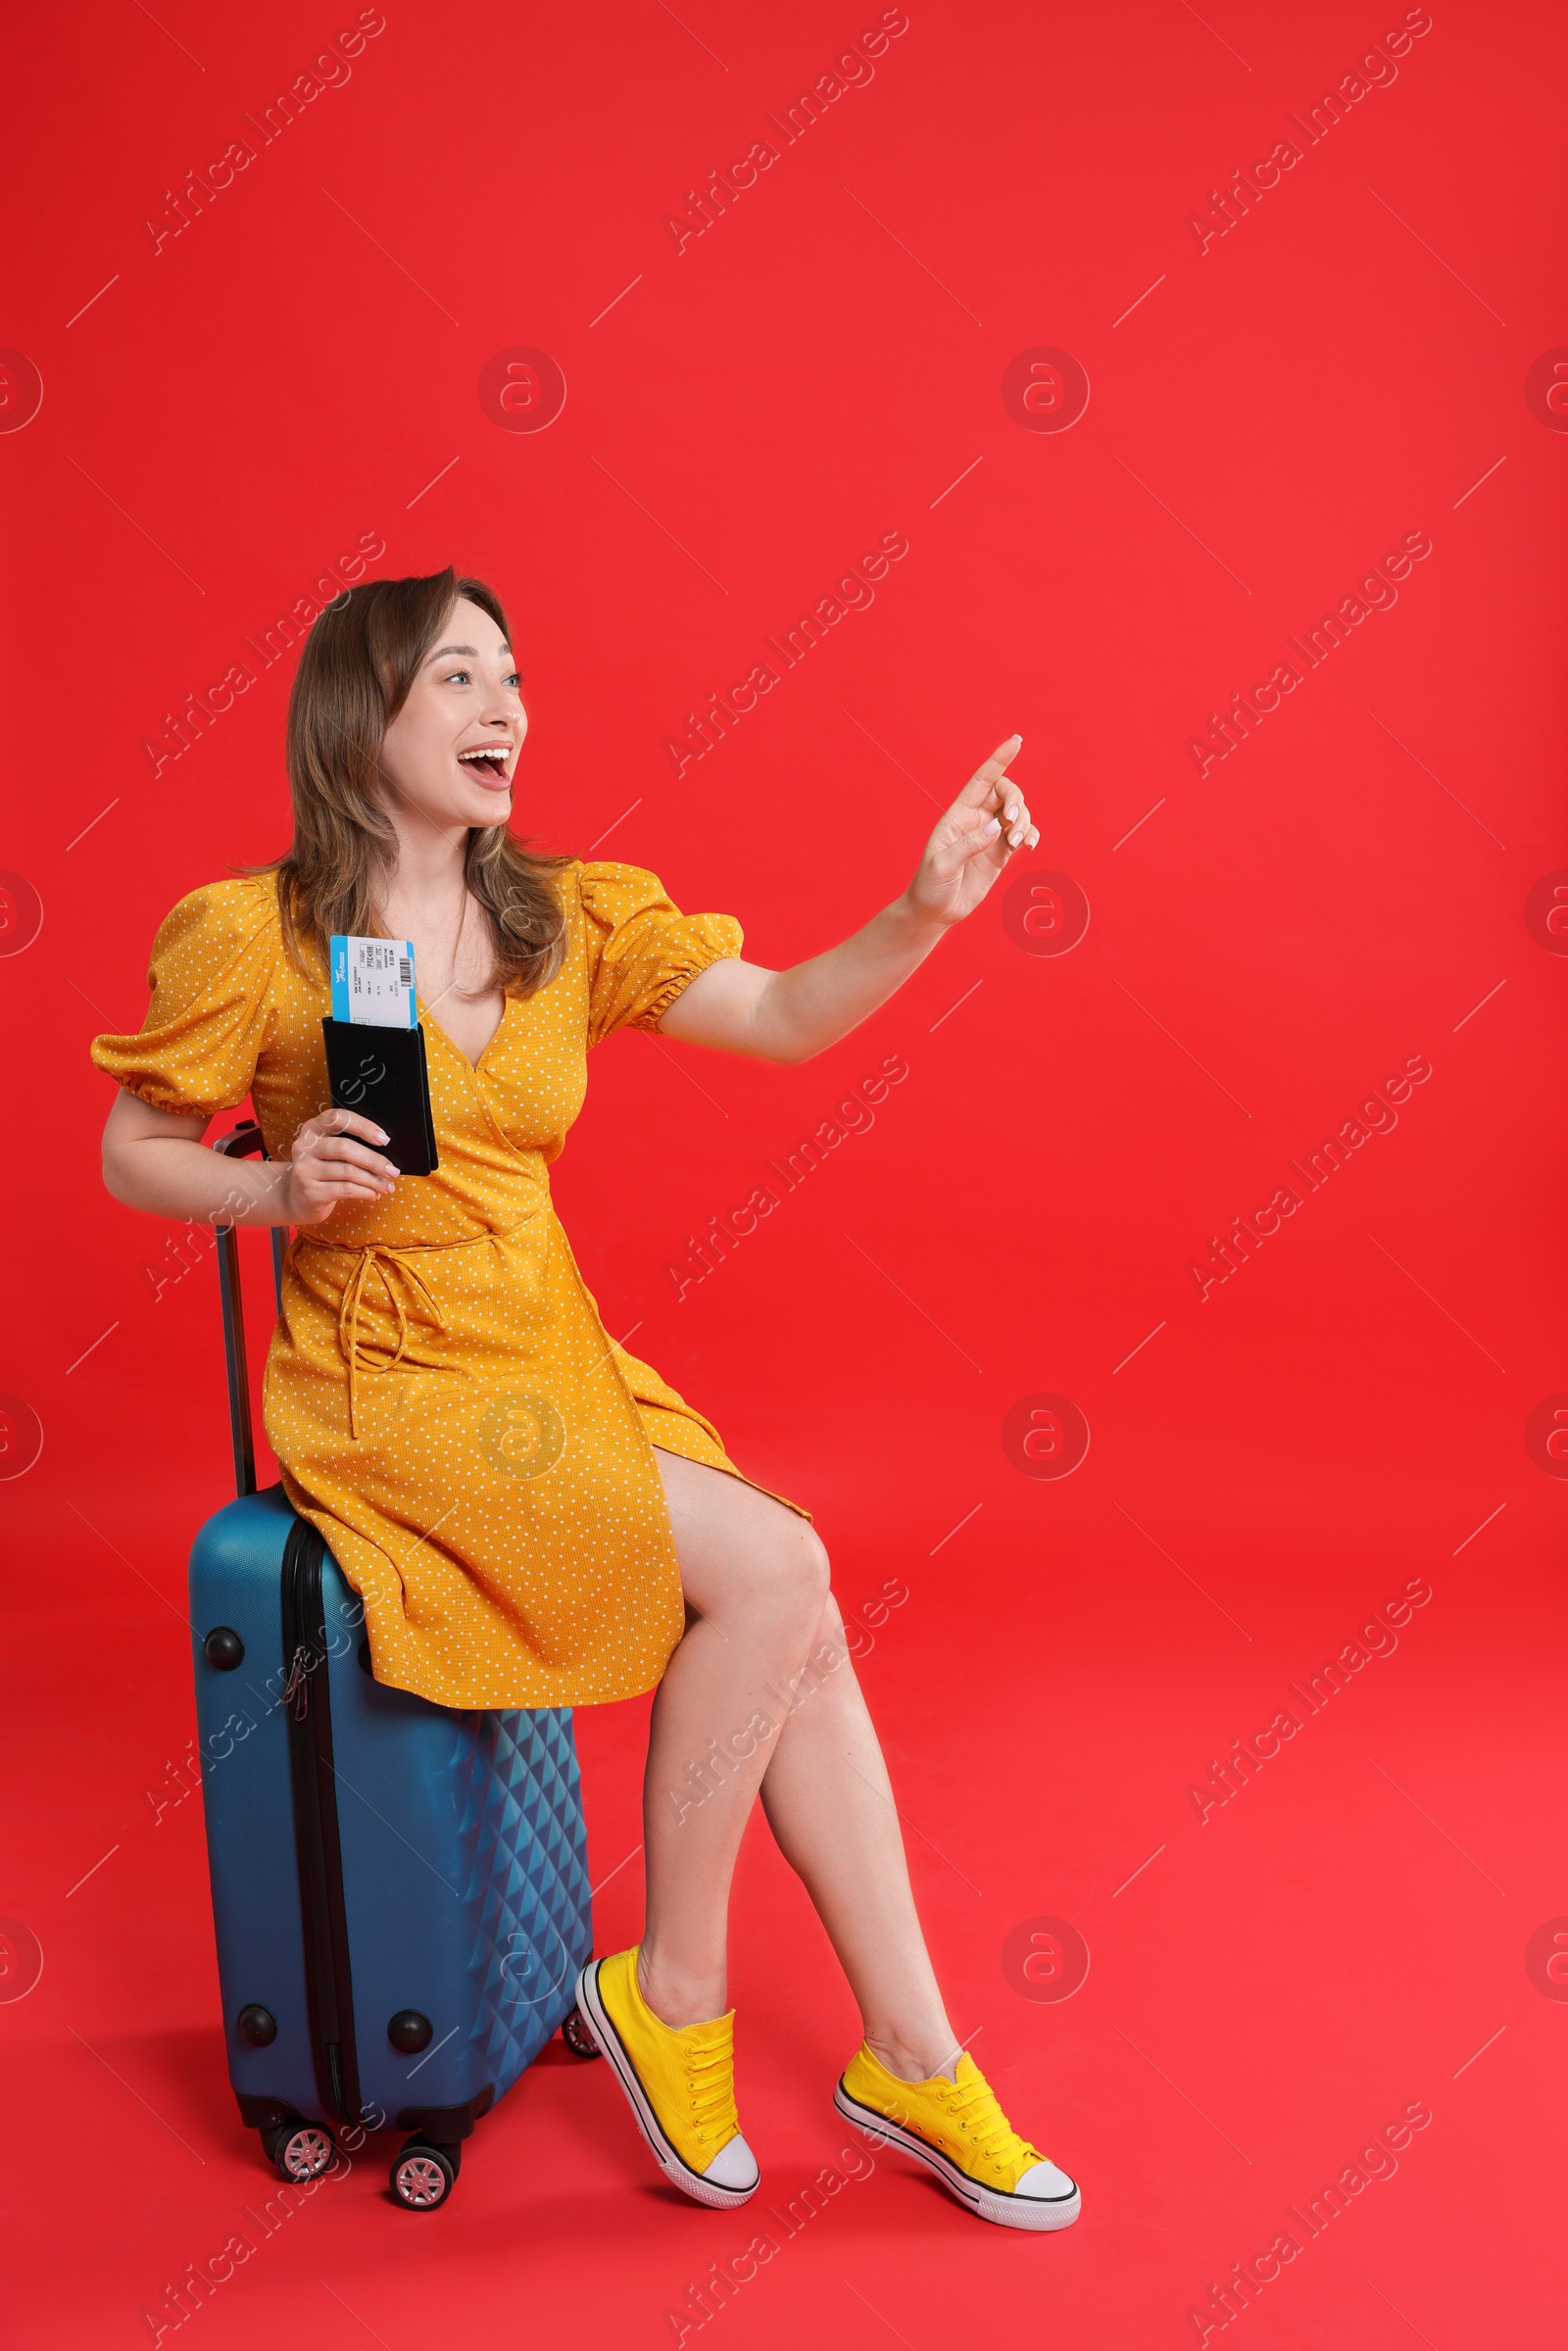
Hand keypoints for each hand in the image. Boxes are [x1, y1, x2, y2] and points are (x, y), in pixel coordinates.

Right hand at [283, 1107, 397, 1223]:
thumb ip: (351, 1146)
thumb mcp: (330, 1152)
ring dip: (373, 1180)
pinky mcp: (310, 1192)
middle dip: (374, 1160)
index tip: (384, 1139)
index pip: (338, 1118)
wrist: (298, 1198)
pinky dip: (365, 1192)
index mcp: (312, 1128)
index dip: (363, 1126)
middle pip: (344, 1148)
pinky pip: (345, 1190)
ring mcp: (304, 1170)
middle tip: (392, 1170)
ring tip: (387, 1186)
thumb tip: (387, 1154)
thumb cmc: (323, 1170)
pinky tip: (373, 1194)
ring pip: (348, 1171)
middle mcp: (304, 1146)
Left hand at [904, 735, 1037, 928]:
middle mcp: (975, 820)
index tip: (1016, 741)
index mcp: (957, 815)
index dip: (999, 759)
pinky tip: (1028, 845)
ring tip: (1018, 844)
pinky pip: (1022, 835)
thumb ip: (968, 846)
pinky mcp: (999, 854)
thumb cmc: (930, 886)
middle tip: (1014, 824)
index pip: (982, 780)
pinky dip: (1030, 835)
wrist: (934, 912)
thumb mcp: (943, 865)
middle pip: (1006, 794)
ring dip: (1025, 823)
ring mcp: (989, 836)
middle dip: (1017, 802)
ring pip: (1018, 814)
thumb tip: (997, 828)